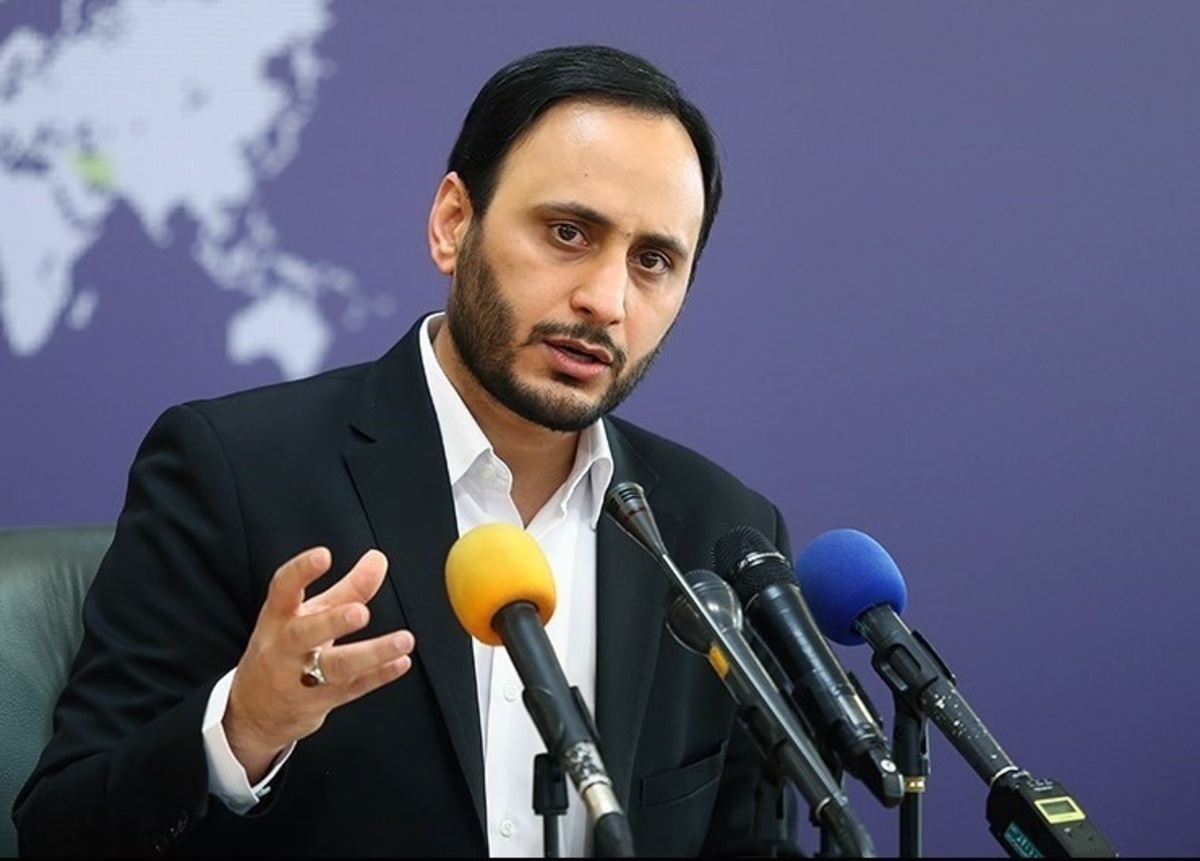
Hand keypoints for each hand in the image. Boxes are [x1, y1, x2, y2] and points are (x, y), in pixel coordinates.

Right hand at [223, 546, 415, 781]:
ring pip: (336, 667)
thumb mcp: (308, 615)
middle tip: (360, 612)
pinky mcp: (321, 701)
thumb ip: (347, 588)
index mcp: (278, 618)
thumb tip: (378, 559)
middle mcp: (285, 648)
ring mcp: (301, 679)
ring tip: (404, 640)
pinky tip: (401, 662)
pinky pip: (353, 689)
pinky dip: (379, 676)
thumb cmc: (285, 650)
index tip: (323, 555)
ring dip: (372, 654)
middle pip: (305, 634)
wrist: (255, 711)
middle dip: (332, 622)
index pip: (283, 590)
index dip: (300, 571)